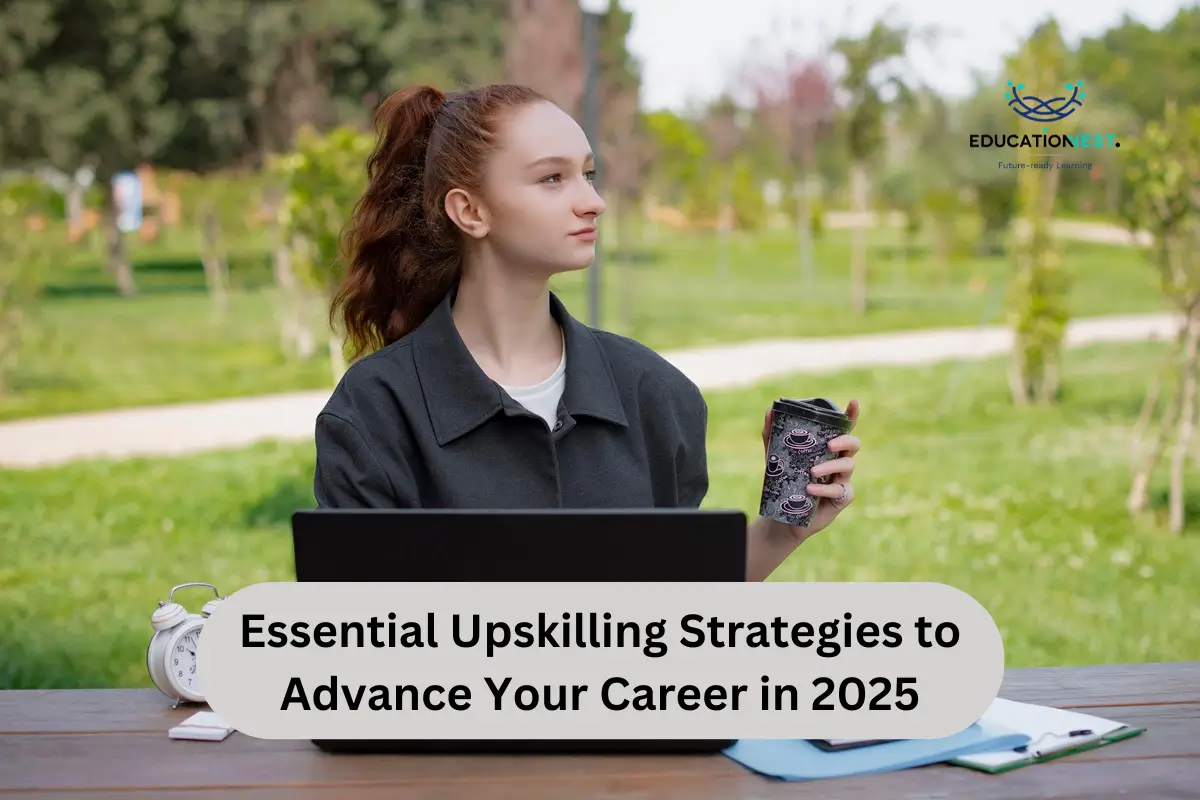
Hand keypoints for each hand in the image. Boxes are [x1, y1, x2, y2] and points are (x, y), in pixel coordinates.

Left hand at [760, 399, 860, 539]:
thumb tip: (770, 410)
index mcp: (827, 448)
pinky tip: (810, 489)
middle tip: (828, 444)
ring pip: (848, 465)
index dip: (851, 416)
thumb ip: (773, 434)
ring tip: (812, 472)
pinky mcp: (842, 497)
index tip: (854, 402)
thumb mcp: (775, 457)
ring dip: (830, 466)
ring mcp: (842, 479)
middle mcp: (838, 460)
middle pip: (854, 444)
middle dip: (845, 441)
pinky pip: (839, 490)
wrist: (784, 516)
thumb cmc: (785, 482)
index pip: (843, 429)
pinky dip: (824, 489)